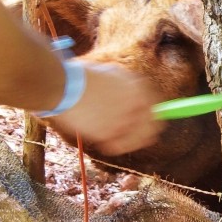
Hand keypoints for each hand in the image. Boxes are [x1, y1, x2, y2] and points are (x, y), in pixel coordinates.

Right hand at [47, 62, 162, 155]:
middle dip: (142, 134)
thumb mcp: (112, 75)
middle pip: (152, 128)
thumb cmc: (83, 78)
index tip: (145, 124)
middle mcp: (137, 104)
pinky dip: (111, 146)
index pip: (157, 109)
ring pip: (136, 140)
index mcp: (139, 88)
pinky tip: (102, 141)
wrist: (64, 85)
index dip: (152, 118)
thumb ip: (128, 88)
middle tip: (134, 138)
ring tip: (111, 139)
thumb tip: (137, 100)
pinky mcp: (111, 133)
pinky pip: (117, 145)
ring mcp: (125, 119)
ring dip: (126, 141)